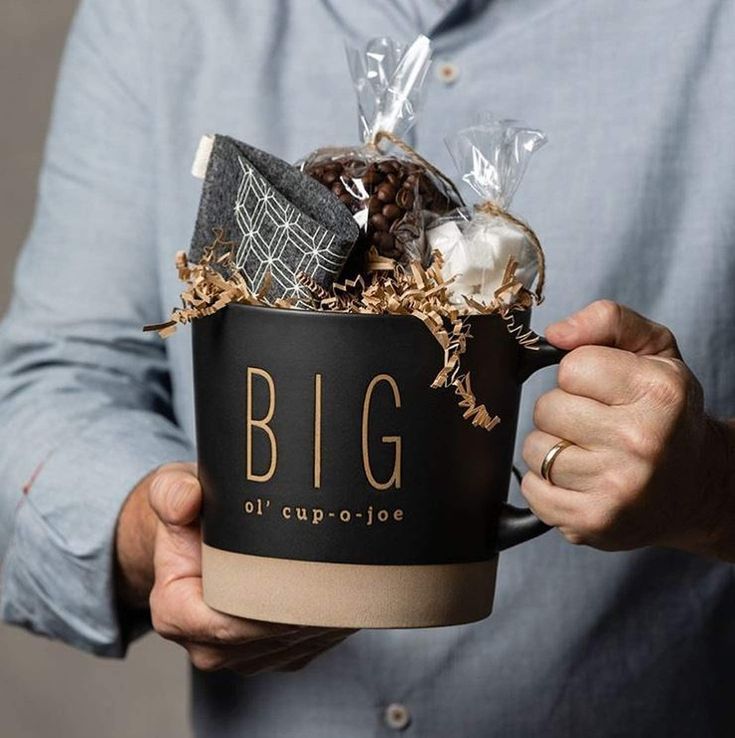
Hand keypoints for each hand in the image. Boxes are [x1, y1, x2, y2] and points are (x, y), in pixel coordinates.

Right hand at [116, 463, 353, 673]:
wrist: (194, 536)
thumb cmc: (187, 514)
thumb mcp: (170, 490)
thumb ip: (172, 493)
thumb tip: (186, 499)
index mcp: (174, 613)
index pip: (228, 624)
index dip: (268, 604)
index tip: (301, 576)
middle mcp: (207, 644)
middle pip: (268, 635)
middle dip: (302, 604)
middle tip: (334, 565)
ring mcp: (243, 657)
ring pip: (294, 642)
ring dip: (319, 612)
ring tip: (336, 570)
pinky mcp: (274, 656)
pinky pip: (309, 645)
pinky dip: (327, 619)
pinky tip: (336, 587)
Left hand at [521, 300, 734, 559]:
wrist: (696, 488)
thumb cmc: (667, 414)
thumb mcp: (655, 352)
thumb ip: (608, 321)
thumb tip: (555, 333)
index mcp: (658, 392)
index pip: (571, 367)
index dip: (580, 375)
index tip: (605, 390)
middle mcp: (640, 441)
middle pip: (547, 408)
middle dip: (563, 412)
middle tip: (596, 424)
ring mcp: (616, 487)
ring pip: (534, 449)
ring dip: (552, 448)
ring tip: (589, 453)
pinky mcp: (592, 522)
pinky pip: (532, 489)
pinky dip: (545, 483)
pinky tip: (580, 480)